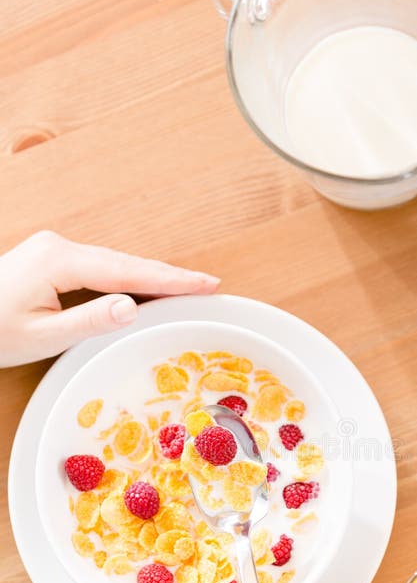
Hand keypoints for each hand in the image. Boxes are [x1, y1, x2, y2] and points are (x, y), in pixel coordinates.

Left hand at [0, 231, 219, 366]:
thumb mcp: (42, 336)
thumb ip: (89, 320)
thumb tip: (132, 307)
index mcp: (59, 260)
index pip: (128, 272)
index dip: (170, 280)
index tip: (205, 283)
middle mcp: (60, 246)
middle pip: (127, 262)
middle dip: (168, 275)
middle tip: (209, 284)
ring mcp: (55, 249)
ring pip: (115, 263)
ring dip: (151, 276)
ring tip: (188, 287)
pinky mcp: (52, 257)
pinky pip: (101, 266)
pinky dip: (128, 277)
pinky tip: (146, 286)